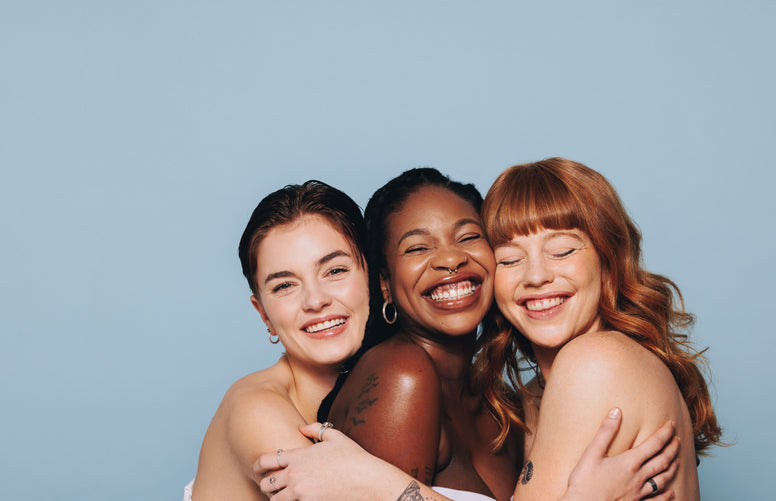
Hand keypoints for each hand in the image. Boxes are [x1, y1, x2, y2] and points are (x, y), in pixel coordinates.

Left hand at [253, 422, 405, 500]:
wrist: (368, 480)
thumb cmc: (353, 457)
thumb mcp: (335, 437)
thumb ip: (315, 429)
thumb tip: (301, 427)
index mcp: (298, 456)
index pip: (266, 460)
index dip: (258, 465)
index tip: (258, 469)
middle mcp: (294, 475)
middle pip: (266, 484)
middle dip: (268, 485)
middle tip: (273, 485)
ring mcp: (300, 493)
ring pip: (275, 500)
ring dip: (278, 498)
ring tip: (285, 496)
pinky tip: (298, 500)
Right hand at [562, 408, 678, 500]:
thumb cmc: (584, 482)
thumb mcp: (592, 453)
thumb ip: (606, 431)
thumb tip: (616, 411)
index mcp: (629, 462)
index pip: (654, 444)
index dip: (665, 433)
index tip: (671, 424)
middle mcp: (638, 477)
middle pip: (663, 460)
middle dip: (673, 448)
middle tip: (678, 439)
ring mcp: (639, 493)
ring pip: (663, 479)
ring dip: (673, 467)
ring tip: (677, 459)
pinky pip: (657, 500)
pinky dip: (667, 495)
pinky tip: (671, 492)